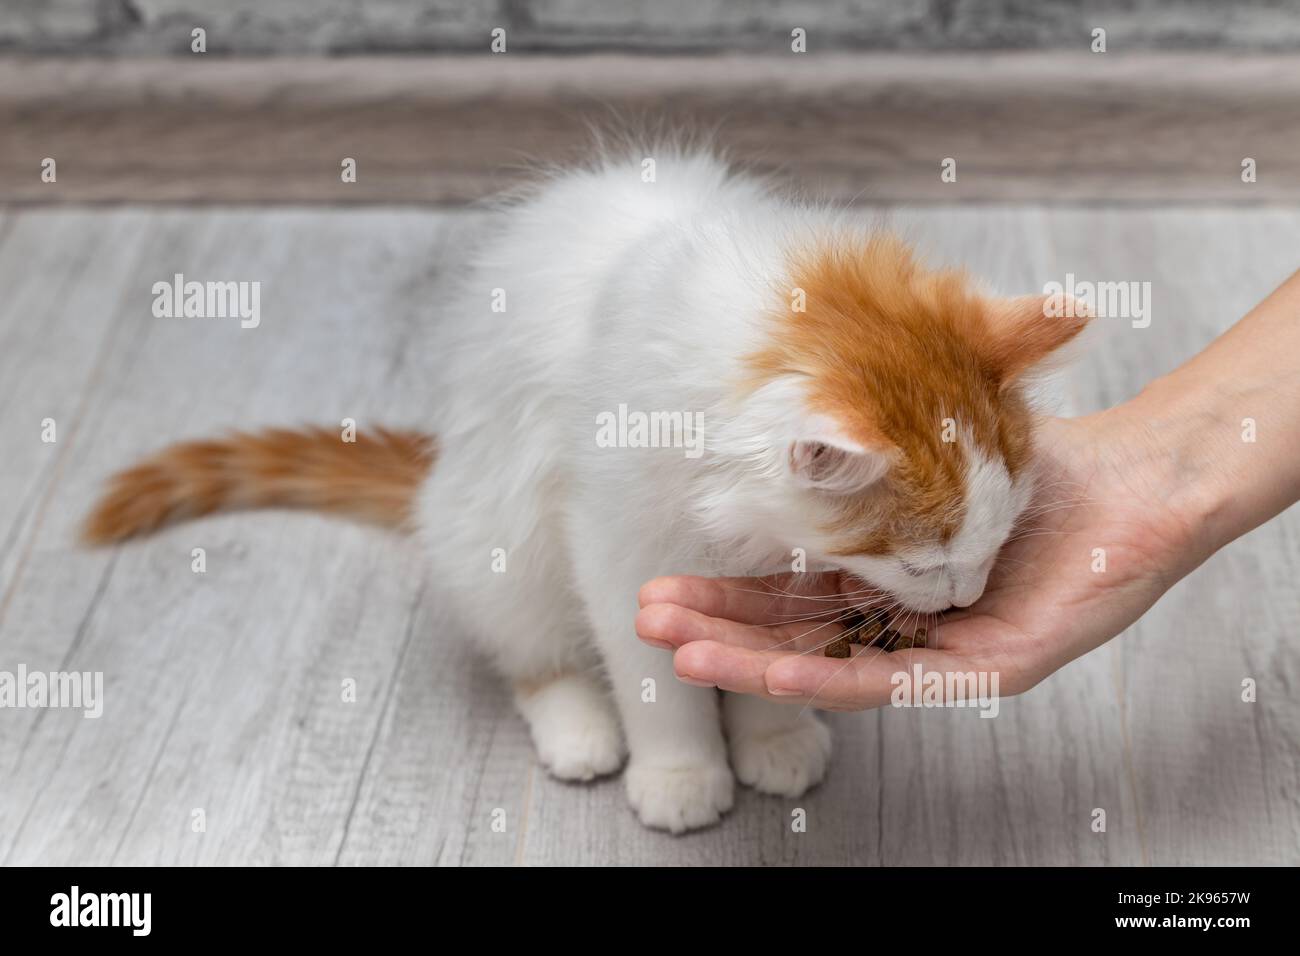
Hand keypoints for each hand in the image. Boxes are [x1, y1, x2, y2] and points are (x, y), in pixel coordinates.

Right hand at [636, 405, 1207, 709]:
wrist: (1138, 471)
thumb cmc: (1038, 459)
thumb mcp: (926, 447)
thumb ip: (858, 452)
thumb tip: (779, 417)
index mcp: (885, 573)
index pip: (788, 594)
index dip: (724, 592)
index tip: (662, 582)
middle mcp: (905, 618)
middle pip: (796, 636)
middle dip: (717, 630)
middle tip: (648, 620)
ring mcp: (943, 648)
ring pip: (833, 667)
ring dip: (751, 663)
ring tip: (682, 653)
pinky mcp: (988, 669)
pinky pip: (899, 680)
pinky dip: (829, 677)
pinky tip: (769, 670)